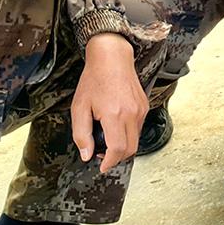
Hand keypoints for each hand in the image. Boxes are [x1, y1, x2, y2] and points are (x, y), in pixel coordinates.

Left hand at [71, 33, 146, 173]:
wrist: (112, 58)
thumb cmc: (94, 80)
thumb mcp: (79, 108)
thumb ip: (81, 134)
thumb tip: (87, 155)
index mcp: (114, 115)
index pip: (118, 149)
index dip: (109, 163)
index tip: (101, 167)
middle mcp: (132, 114)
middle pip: (130, 149)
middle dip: (117, 158)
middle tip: (102, 155)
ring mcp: (140, 110)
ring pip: (136, 139)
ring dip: (123, 146)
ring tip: (106, 138)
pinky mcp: (144, 106)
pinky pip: (138, 128)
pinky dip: (128, 134)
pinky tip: (115, 125)